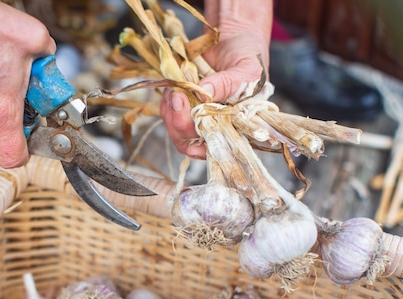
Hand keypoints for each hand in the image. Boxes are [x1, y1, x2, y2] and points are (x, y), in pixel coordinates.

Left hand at [160, 0, 271, 158]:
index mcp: (238, 125)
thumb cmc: (248, 52)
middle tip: (177, 97)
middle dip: (180, 123)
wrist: (233, 32)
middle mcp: (218, 126)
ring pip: (176, 131)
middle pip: (191, 142)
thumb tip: (203, 94)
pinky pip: (169, 114)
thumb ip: (227, 83)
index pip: (217, 148)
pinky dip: (167, 104)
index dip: (201, 146)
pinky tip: (172, 89)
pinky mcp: (185, 105)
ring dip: (170, 113)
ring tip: (176, 89)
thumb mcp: (246, 68)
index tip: (191, 127)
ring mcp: (199, 116)